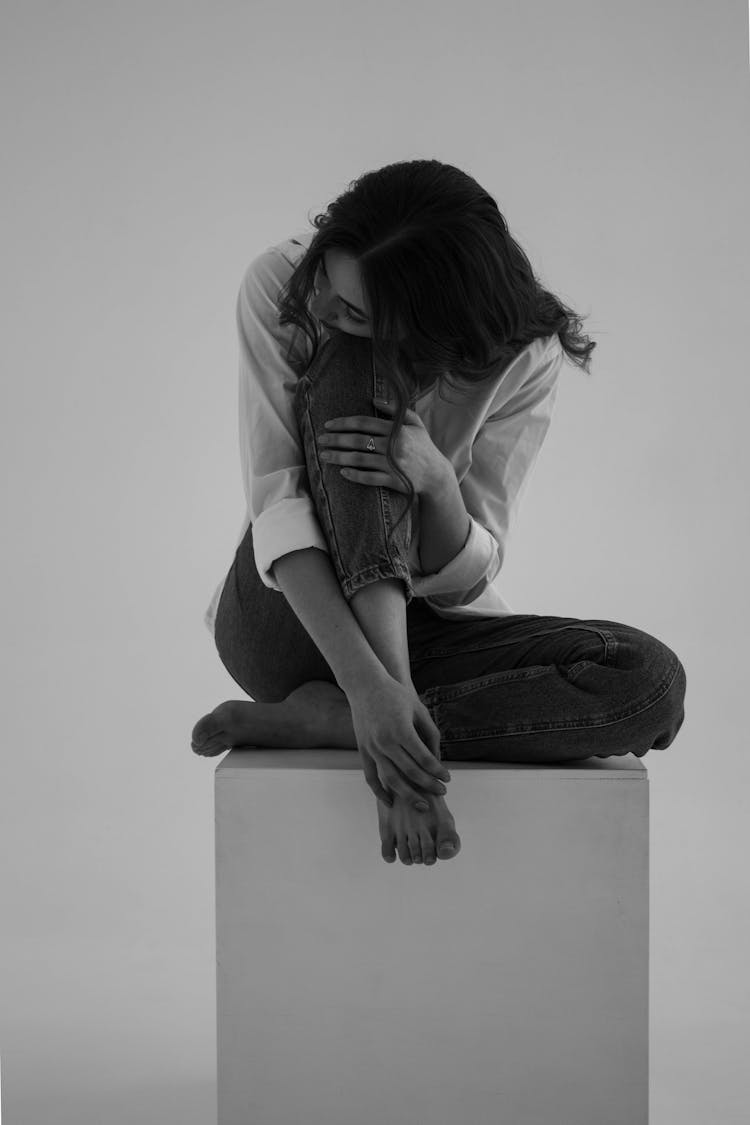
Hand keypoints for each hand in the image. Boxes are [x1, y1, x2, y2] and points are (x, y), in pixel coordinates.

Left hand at [317, 398, 447, 497]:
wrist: (436, 475)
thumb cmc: (423, 446)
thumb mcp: (415, 423)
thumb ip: (396, 410)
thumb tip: (373, 400)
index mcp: (397, 430)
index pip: (364, 423)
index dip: (344, 423)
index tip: (328, 424)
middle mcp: (394, 446)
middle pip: (358, 440)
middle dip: (336, 439)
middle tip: (319, 439)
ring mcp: (393, 465)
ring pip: (360, 459)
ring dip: (339, 457)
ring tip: (324, 455)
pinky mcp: (394, 481)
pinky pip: (370, 478)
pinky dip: (355, 475)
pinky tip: (342, 472)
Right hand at [345, 673, 450, 809]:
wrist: (364, 684)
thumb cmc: (395, 694)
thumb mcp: (418, 709)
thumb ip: (430, 734)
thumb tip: (437, 760)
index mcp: (402, 730)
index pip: (425, 759)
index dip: (438, 771)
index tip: (448, 778)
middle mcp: (386, 742)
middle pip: (411, 773)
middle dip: (429, 786)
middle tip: (442, 793)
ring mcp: (372, 747)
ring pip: (391, 779)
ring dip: (408, 795)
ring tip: (422, 805)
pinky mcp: (362, 750)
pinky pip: (371, 777)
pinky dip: (379, 792)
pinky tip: (391, 803)